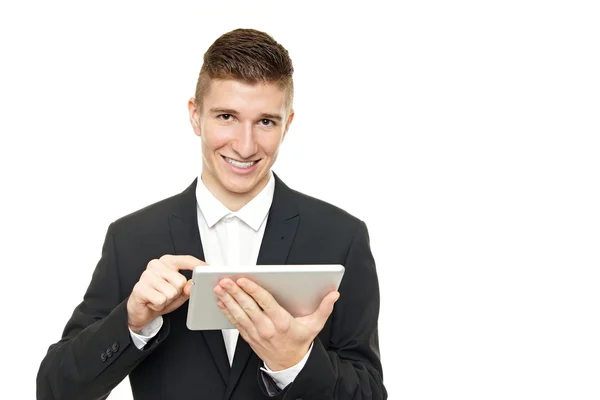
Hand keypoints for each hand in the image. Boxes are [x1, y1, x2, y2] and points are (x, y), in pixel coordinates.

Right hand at [127, 255, 205, 332]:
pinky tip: (152, 302)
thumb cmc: (160, 297)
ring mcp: (146, 275)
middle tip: (167, 294)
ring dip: (167, 300)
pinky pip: (161, 299)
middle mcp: (156, 265)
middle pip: (181, 281)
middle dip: (177, 292)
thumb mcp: (179, 292)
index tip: (208, 268)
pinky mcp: (140, 288)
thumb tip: (193, 284)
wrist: (140, 310)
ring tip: (159, 297)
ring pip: (171, 292)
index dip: (198, 265)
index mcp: (167, 261)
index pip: (186, 260)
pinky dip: (159, 305)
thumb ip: (188, 286)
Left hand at [215, 278, 339, 370]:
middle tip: (226, 280)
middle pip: (248, 306)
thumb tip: (333, 295)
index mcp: (282, 321)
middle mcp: (267, 327)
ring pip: (239, 314)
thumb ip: (324, 308)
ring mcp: (256, 333)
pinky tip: (221, 302)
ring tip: (220, 289)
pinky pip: (235, 323)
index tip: (243, 280)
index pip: (265, 302)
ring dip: (228, 300)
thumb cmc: (300, 341)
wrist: (290, 364)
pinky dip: (227, 312)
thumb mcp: (315, 325)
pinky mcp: (249, 337)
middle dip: (235, 292)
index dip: (253, 290)